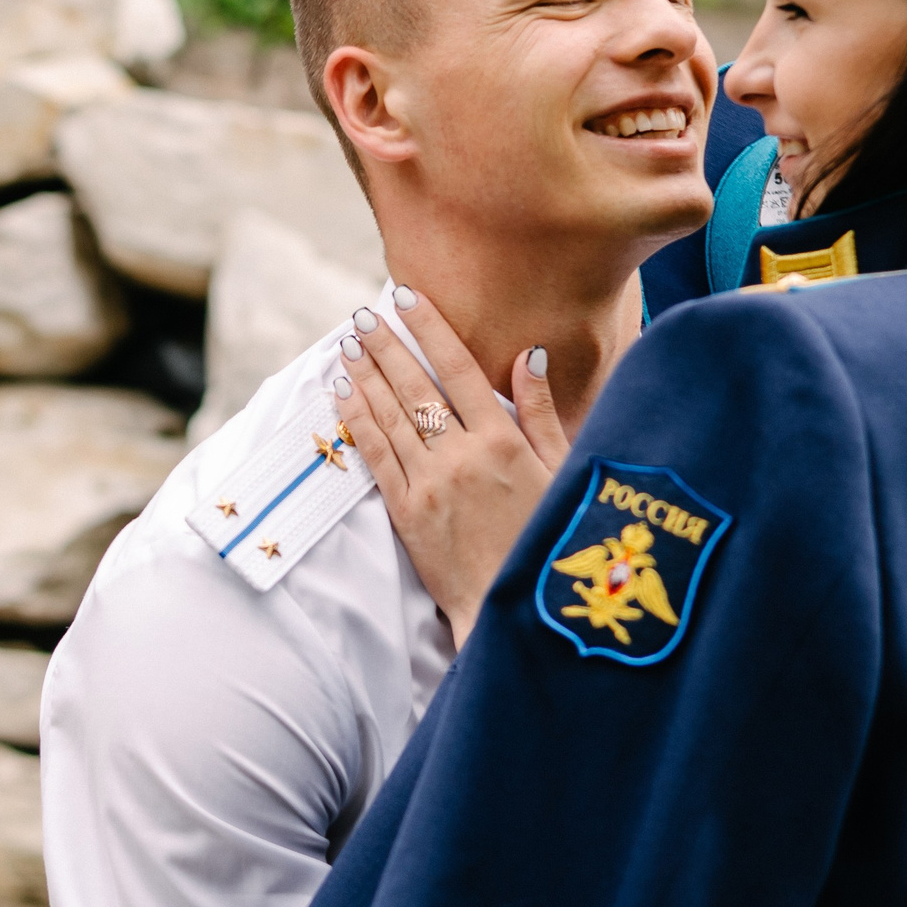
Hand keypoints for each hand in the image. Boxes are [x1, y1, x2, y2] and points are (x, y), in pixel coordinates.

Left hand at [332, 288, 569, 647]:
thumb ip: (541, 413)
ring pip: (389, 416)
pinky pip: (376, 456)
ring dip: (365, 376)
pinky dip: (358, 421)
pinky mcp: (406, 513)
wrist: (515, 607)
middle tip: (363, 316)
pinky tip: (343, 395)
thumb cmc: (551, 540)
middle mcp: (461, 455)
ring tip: (348, 345)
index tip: (407, 299)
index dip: (430, 330)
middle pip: (415, 387)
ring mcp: (429, 484)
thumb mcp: (563, 472)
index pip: (458, 370)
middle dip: (386, 346)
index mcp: (503, 441)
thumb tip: (529, 356)